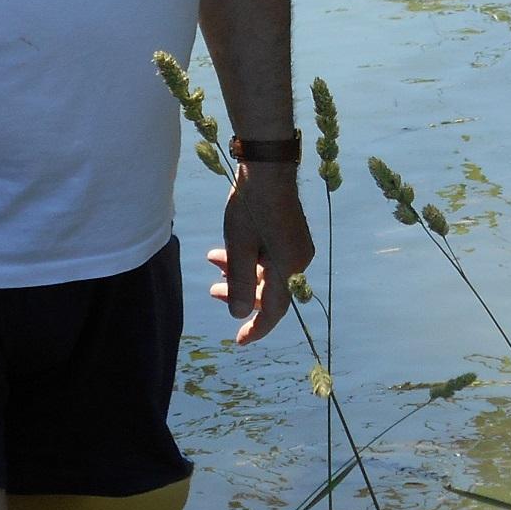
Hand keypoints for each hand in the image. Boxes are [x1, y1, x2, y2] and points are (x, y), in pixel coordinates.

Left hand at [206, 165, 314, 344]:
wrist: (268, 169)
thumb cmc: (251, 207)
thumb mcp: (239, 248)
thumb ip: (240, 285)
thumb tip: (240, 315)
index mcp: (288, 268)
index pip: (274, 310)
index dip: (256, 328)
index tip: (239, 340)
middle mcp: (298, 261)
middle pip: (268, 290)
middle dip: (239, 293)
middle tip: (212, 292)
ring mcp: (296, 247)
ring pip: (265, 272)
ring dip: (239, 271)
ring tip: (213, 263)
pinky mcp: (291, 236)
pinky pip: (269, 258)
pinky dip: (248, 259)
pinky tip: (226, 251)